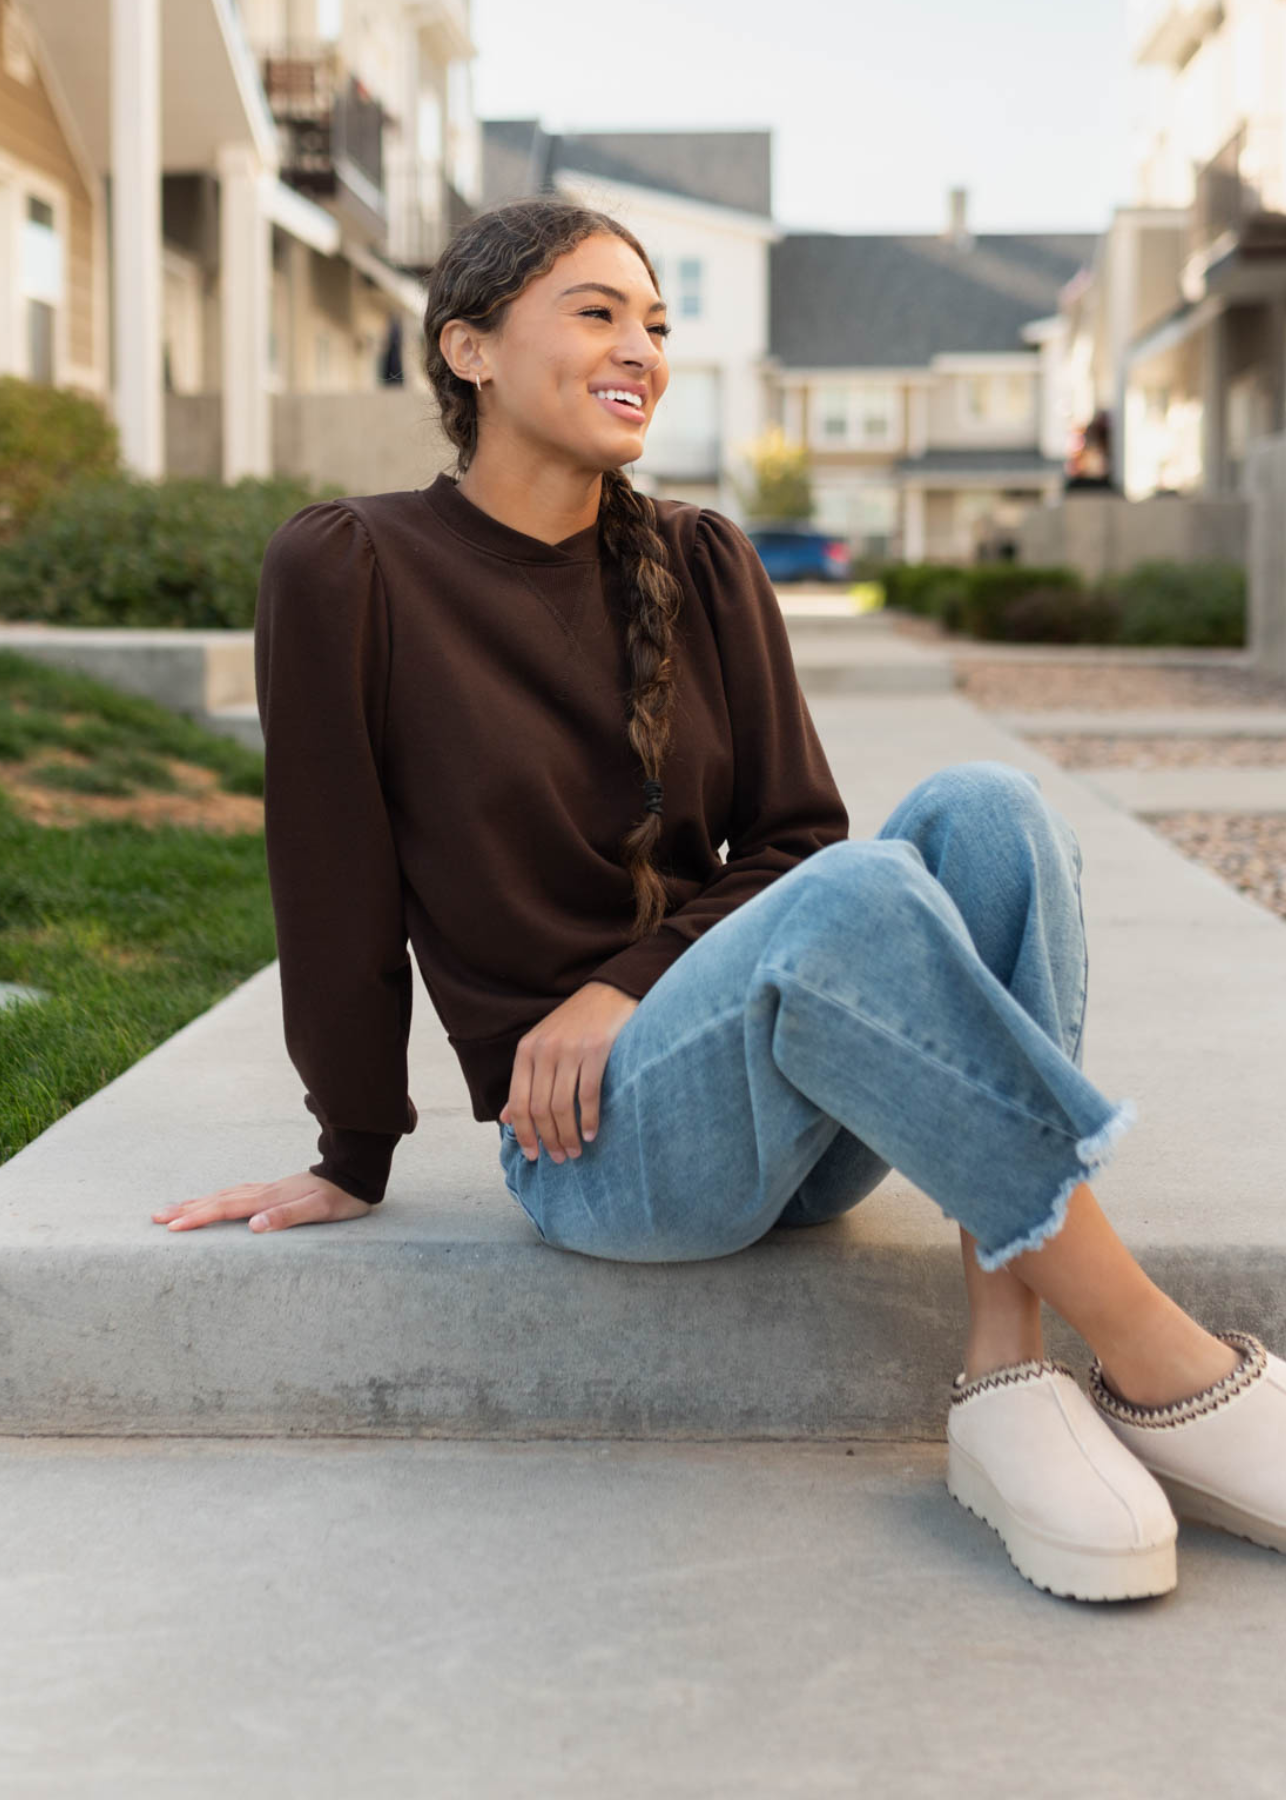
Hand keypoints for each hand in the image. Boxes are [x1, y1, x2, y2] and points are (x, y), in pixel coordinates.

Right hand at [151, 1169, 375, 1232]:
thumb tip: (253, 1226)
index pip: (226, 1209)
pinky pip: (236, 1194)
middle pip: (217, 1200)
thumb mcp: (319, 1210)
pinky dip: (217, 1198)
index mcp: (269, 1199)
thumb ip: (287, 1217)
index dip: (198, 1218)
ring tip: (173, 1209)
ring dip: (197, 1202)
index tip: (172, 1227)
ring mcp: (268, 1189)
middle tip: (155, 1217)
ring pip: (224, 1195)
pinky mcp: (274, 1190)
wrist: (356, 1172)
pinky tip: (214, 1200)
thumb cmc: (340, 1197)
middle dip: (186, 1209)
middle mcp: (264, 1192)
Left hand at [499, 980, 638, 1163]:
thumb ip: (525, 1082)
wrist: (609, 992)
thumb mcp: (542, 1048)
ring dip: (568, 1135)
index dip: (524, 1134)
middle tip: (560, 1158)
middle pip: (539, 1108)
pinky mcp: (596, 1050)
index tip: (533, 1155)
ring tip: (575, 1151)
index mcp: (526, 1051)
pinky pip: (588, 1094)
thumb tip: (505, 1119)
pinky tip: (591, 1134)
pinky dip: (589, 1119)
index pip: (518, 1102)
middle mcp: (544, 1050)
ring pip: (562, 1106)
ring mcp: (569, 1050)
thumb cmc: (575, 1024)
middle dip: (548, 1139)